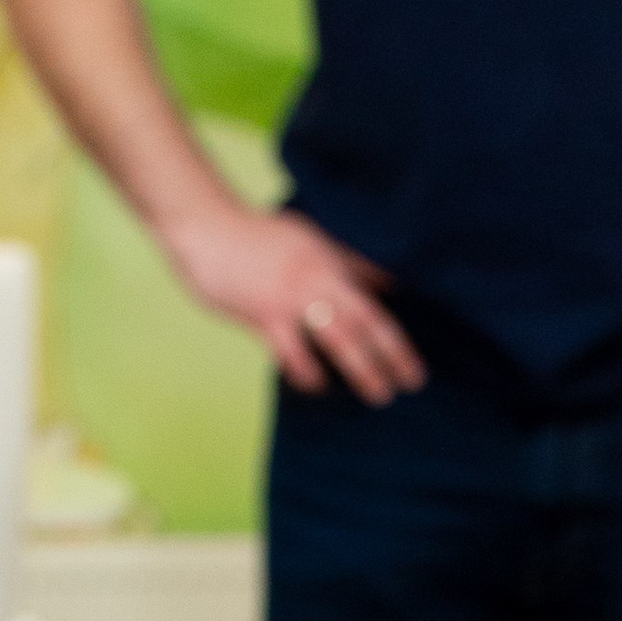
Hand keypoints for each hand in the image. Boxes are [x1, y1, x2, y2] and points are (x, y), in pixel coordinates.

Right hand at [161, 195, 422, 402]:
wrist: (207, 225)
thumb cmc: (258, 237)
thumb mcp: (309, 240)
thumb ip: (347, 262)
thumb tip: (389, 282)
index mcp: (327, 261)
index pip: (372, 299)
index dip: (395, 334)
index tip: (414, 363)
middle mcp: (314, 278)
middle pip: (361, 319)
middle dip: (388, 354)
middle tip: (409, 384)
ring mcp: (288, 297)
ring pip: (334, 336)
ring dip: (357, 368)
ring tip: (377, 394)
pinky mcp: (260, 313)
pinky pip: (289, 350)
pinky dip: (305, 371)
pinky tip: (315, 385)